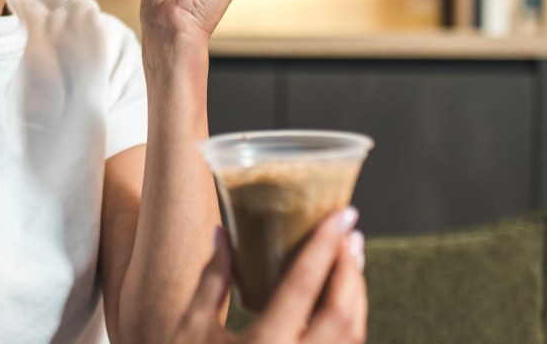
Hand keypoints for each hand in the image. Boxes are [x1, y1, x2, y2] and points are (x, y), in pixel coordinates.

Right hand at [169, 209, 366, 343]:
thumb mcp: (191, 327)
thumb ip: (211, 281)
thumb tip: (223, 233)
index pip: (302, 286)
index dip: (324, 246)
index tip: (342, 215)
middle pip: (340, 311)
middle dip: (350, 268)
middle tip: (349, 234)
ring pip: (352, 336)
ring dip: (355, 295)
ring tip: (348, 261)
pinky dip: (349, 322)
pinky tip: (340, 302)